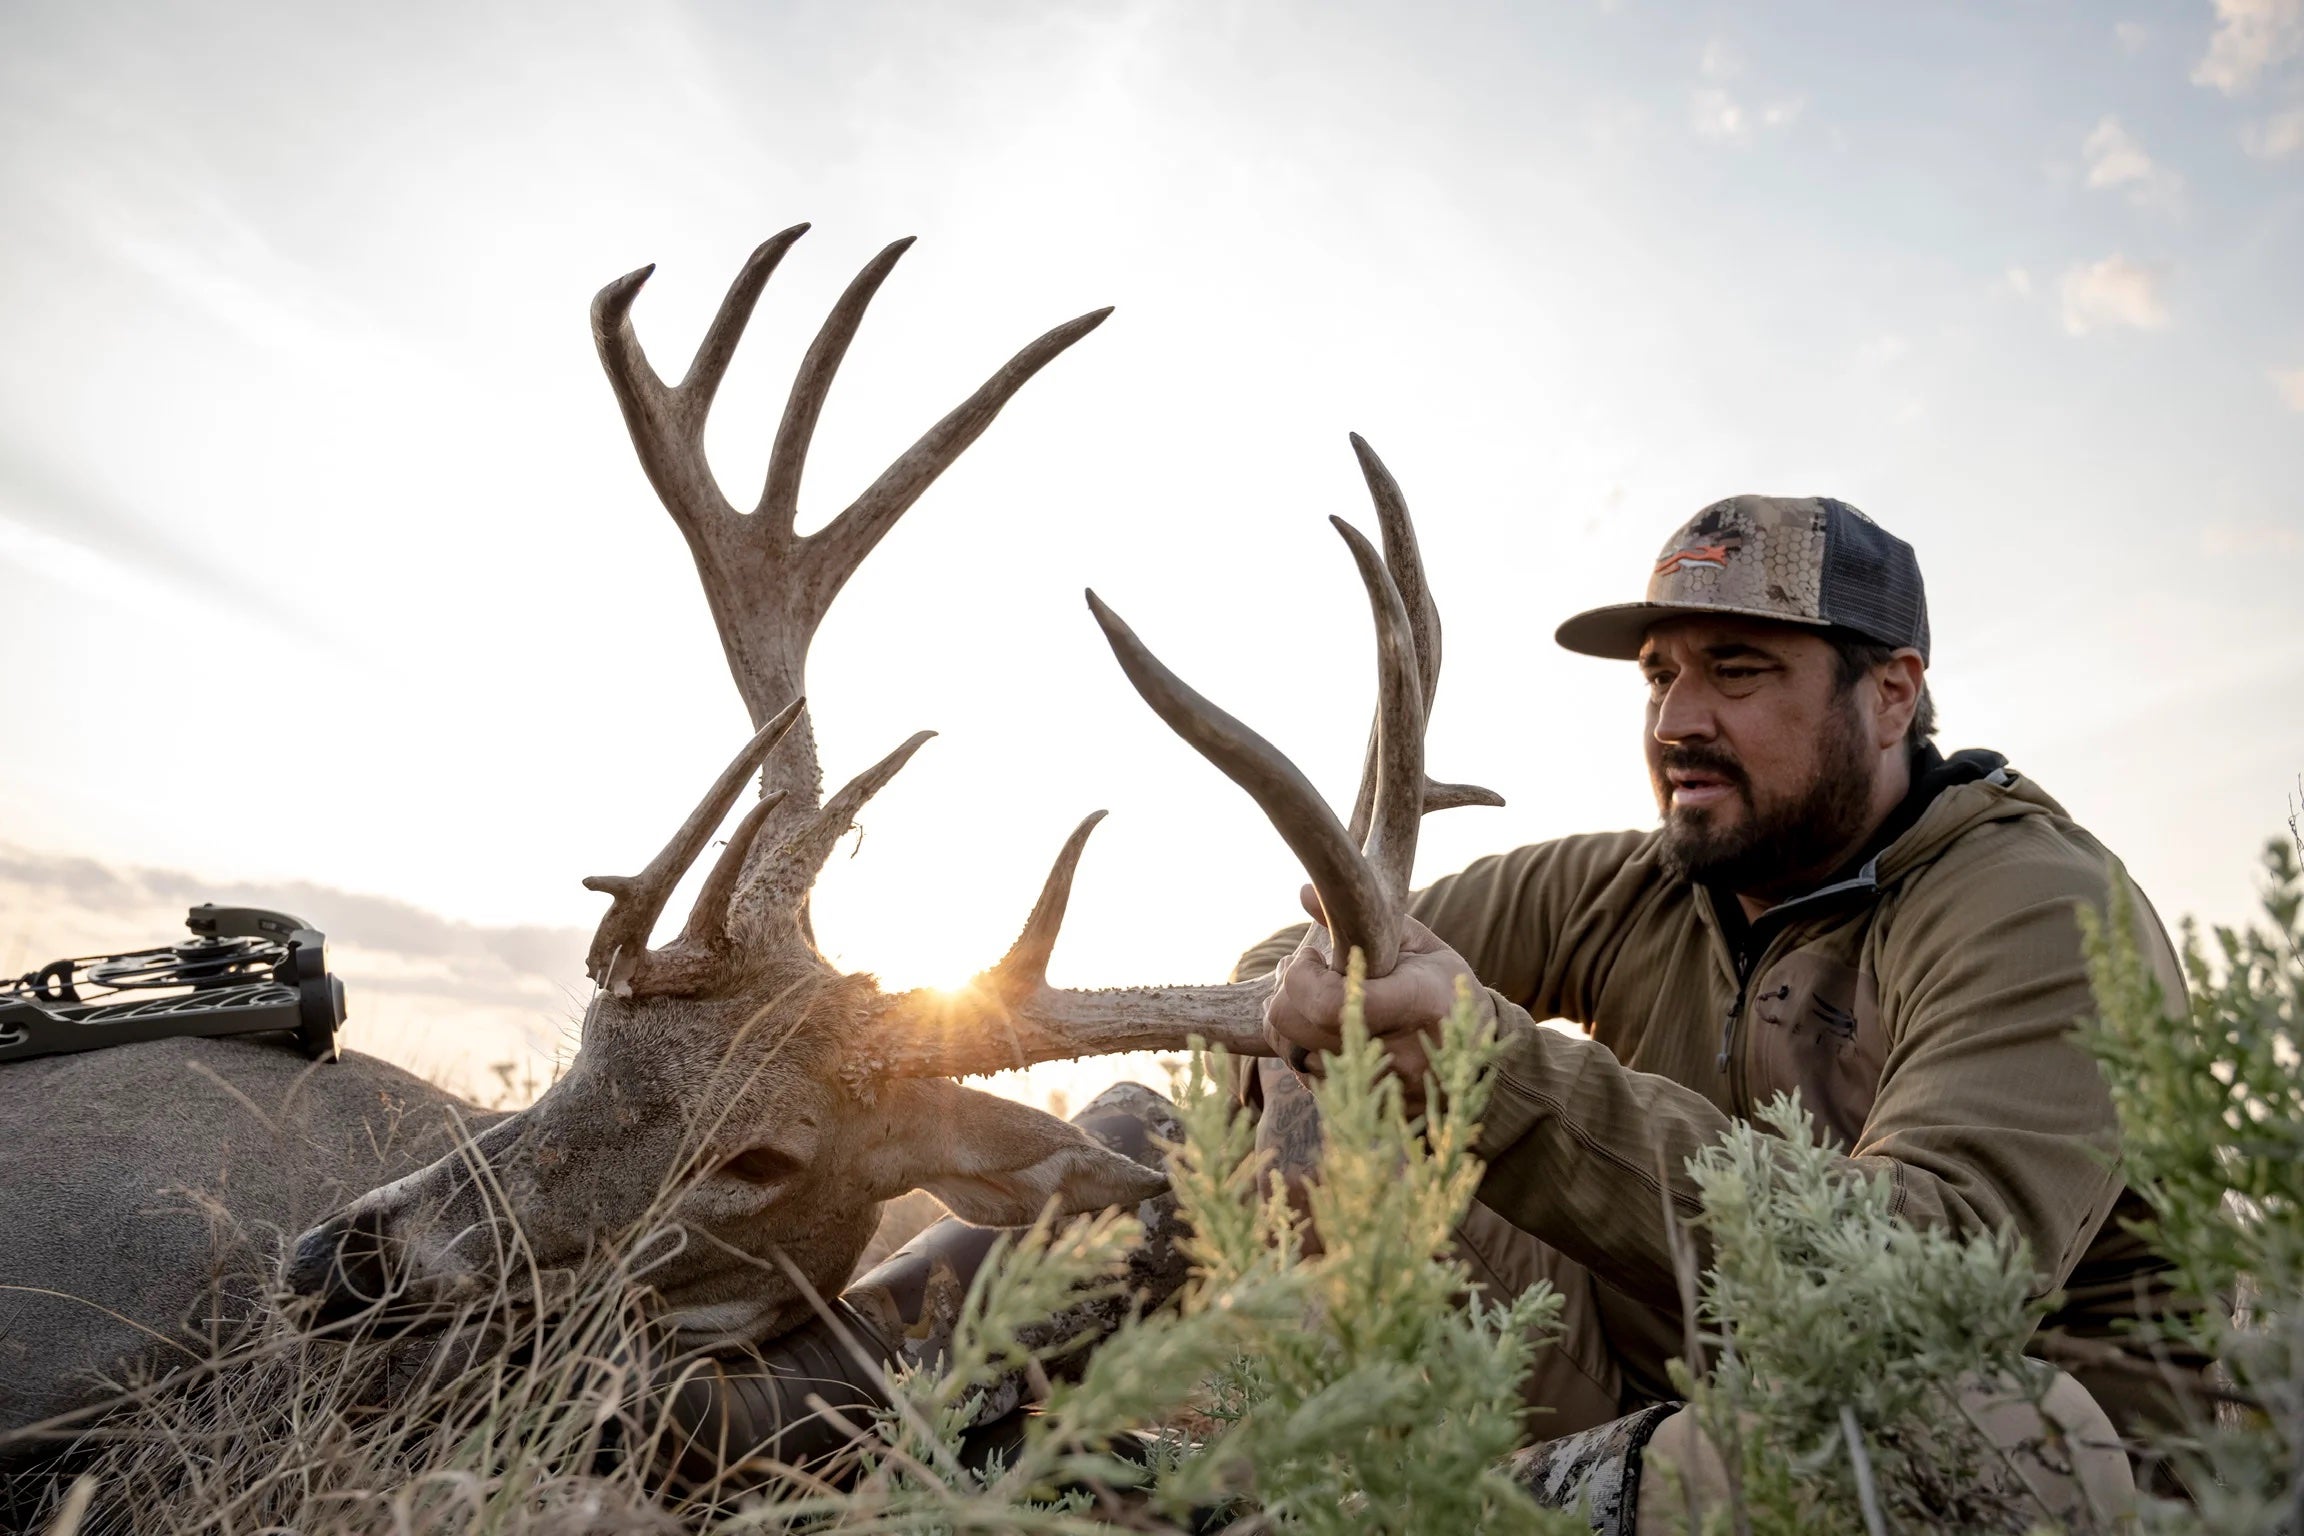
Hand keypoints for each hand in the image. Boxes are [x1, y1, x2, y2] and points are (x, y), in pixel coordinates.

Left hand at [1263, 885, 1494, 1105]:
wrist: (1481, 1051)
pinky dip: (1306, 1051)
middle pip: (1298, 1030)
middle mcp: (1402, 1055)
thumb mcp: (1416, 941)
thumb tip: (1305, 892)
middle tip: (1306, 973)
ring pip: (1294, 1056)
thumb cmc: (1443, 984)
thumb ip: (1364, 916)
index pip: (1330, 1003)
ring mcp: (1386, 1089)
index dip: (1302, 977)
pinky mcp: (1371, 1109)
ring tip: (1316, 998)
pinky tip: (1326, 1030)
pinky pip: (1307, 1080)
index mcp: (1417, 1004)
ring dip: (1292, 1024)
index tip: (1310, 957)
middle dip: (1286, 996)